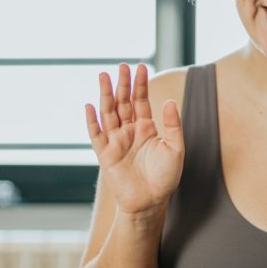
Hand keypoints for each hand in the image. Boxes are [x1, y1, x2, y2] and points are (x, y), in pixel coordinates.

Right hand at [85, 63, 184, 214]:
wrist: (151, 201)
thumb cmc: (165, 177)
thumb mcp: (175, 149)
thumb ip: (172, 125)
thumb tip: (169, 101)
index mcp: (146, 128)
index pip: (141, 101)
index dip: (140, 84)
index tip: (140, 67)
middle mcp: (129, 131)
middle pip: (123, 103)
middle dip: (122, 84)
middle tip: (121, 66)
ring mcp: (116, 141)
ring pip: (109, 113)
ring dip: (106, 95)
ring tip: (103, 76)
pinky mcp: (105, 155)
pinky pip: (96, 135)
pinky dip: (92, 121)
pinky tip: (90, 106)